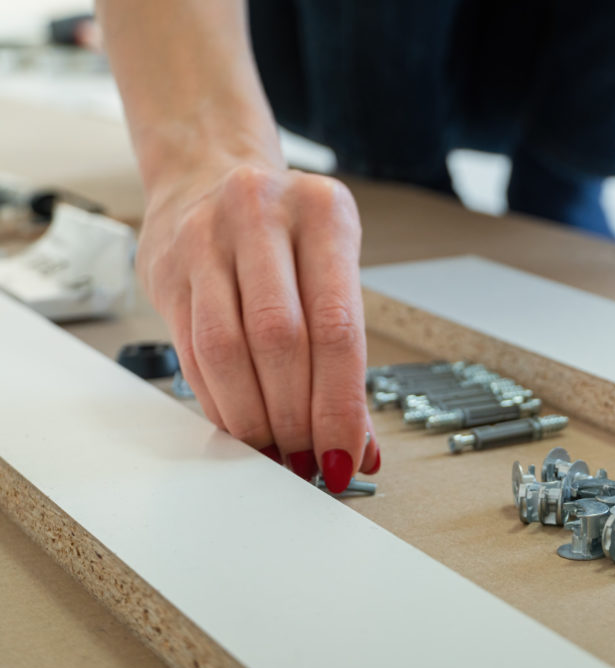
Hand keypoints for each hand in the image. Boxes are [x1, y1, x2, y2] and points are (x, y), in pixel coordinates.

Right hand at [138, 163, 379, 490]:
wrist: (208, 171)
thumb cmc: (286, 233)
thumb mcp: (331, 268)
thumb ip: (347, 354)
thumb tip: (359, 447)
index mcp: (325, 214)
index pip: (337, 327)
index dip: (339, 406)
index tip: (344, 456)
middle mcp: (263, 216)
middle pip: (281, 342)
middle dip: (297, 417)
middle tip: (308, 459)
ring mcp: (207, 237)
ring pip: (228, 350)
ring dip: (254, 417)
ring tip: (275, 450)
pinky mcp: (166, 267)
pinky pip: (193, 352)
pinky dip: (221, 402)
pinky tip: (241, 424)